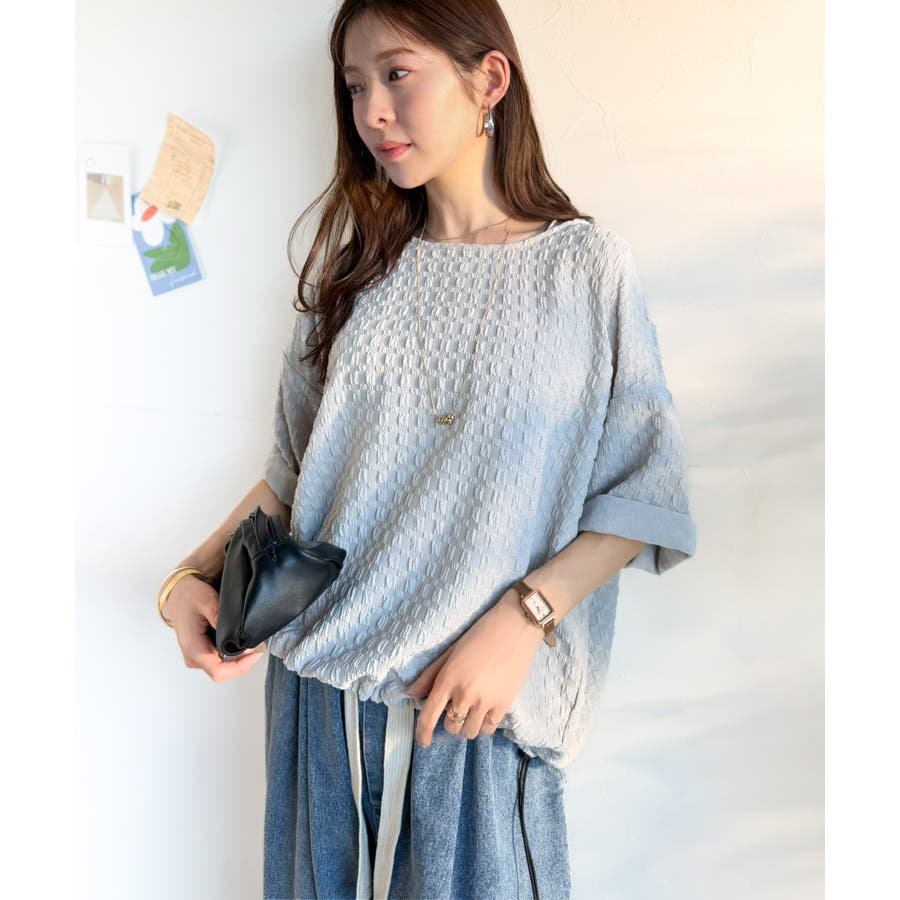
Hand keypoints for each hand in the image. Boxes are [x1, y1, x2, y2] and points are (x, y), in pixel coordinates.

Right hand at [166, 575, 262, 681]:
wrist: (177, 593)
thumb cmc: (187, 597)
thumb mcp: (206, 601)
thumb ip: (220, 617)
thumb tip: (237, 632)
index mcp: (193, 648)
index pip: (218, 671)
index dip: (239, 667)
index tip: (255, 654)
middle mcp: (194, 657)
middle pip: (223, 671)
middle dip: (242, 661)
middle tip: (255, 645)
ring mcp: (197, 656)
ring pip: (223, 667)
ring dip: (238, 657)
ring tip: (246, 640)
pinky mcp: (202, 652)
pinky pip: (220, 659)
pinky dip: (232, 652)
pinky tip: (236, 639)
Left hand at [405, 588, 545, 747]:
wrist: (515, 627)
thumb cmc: (480, 635)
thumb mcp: (451, 652)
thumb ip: (430, 675)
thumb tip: (412, 694)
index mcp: (448, 679)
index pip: (428, 717)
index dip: (422, 734)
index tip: (424, 741)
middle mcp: (464, 694)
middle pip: (451, 728)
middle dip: (450, 722)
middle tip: (457, 709)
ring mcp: (485, 702)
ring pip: (469, 733)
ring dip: (467, 726)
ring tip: (472, 712)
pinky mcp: (504, 705)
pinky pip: (488, 729)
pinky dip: (484, 725)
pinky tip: (485, 713)